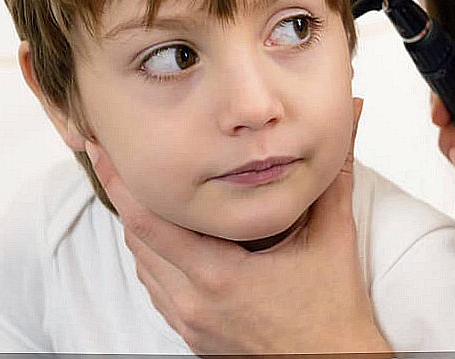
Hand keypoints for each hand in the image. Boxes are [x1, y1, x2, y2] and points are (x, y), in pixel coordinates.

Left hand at [86, 97, 391, 355]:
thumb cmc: (334, 312)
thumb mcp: (334, 236)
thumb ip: (336, 173)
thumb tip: (351, 119)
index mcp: (220, 275)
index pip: (149, 222)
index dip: (120, 182)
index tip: (103, 149)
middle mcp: (195, 302)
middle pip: (136, 240)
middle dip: (123, 194)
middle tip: (111, 155)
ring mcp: (191, 322)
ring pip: (144, 266)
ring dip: (138, 227)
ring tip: (137, 187)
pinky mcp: (193, 336)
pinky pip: (158, 289)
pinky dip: (154, 257)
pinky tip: (167, 235)